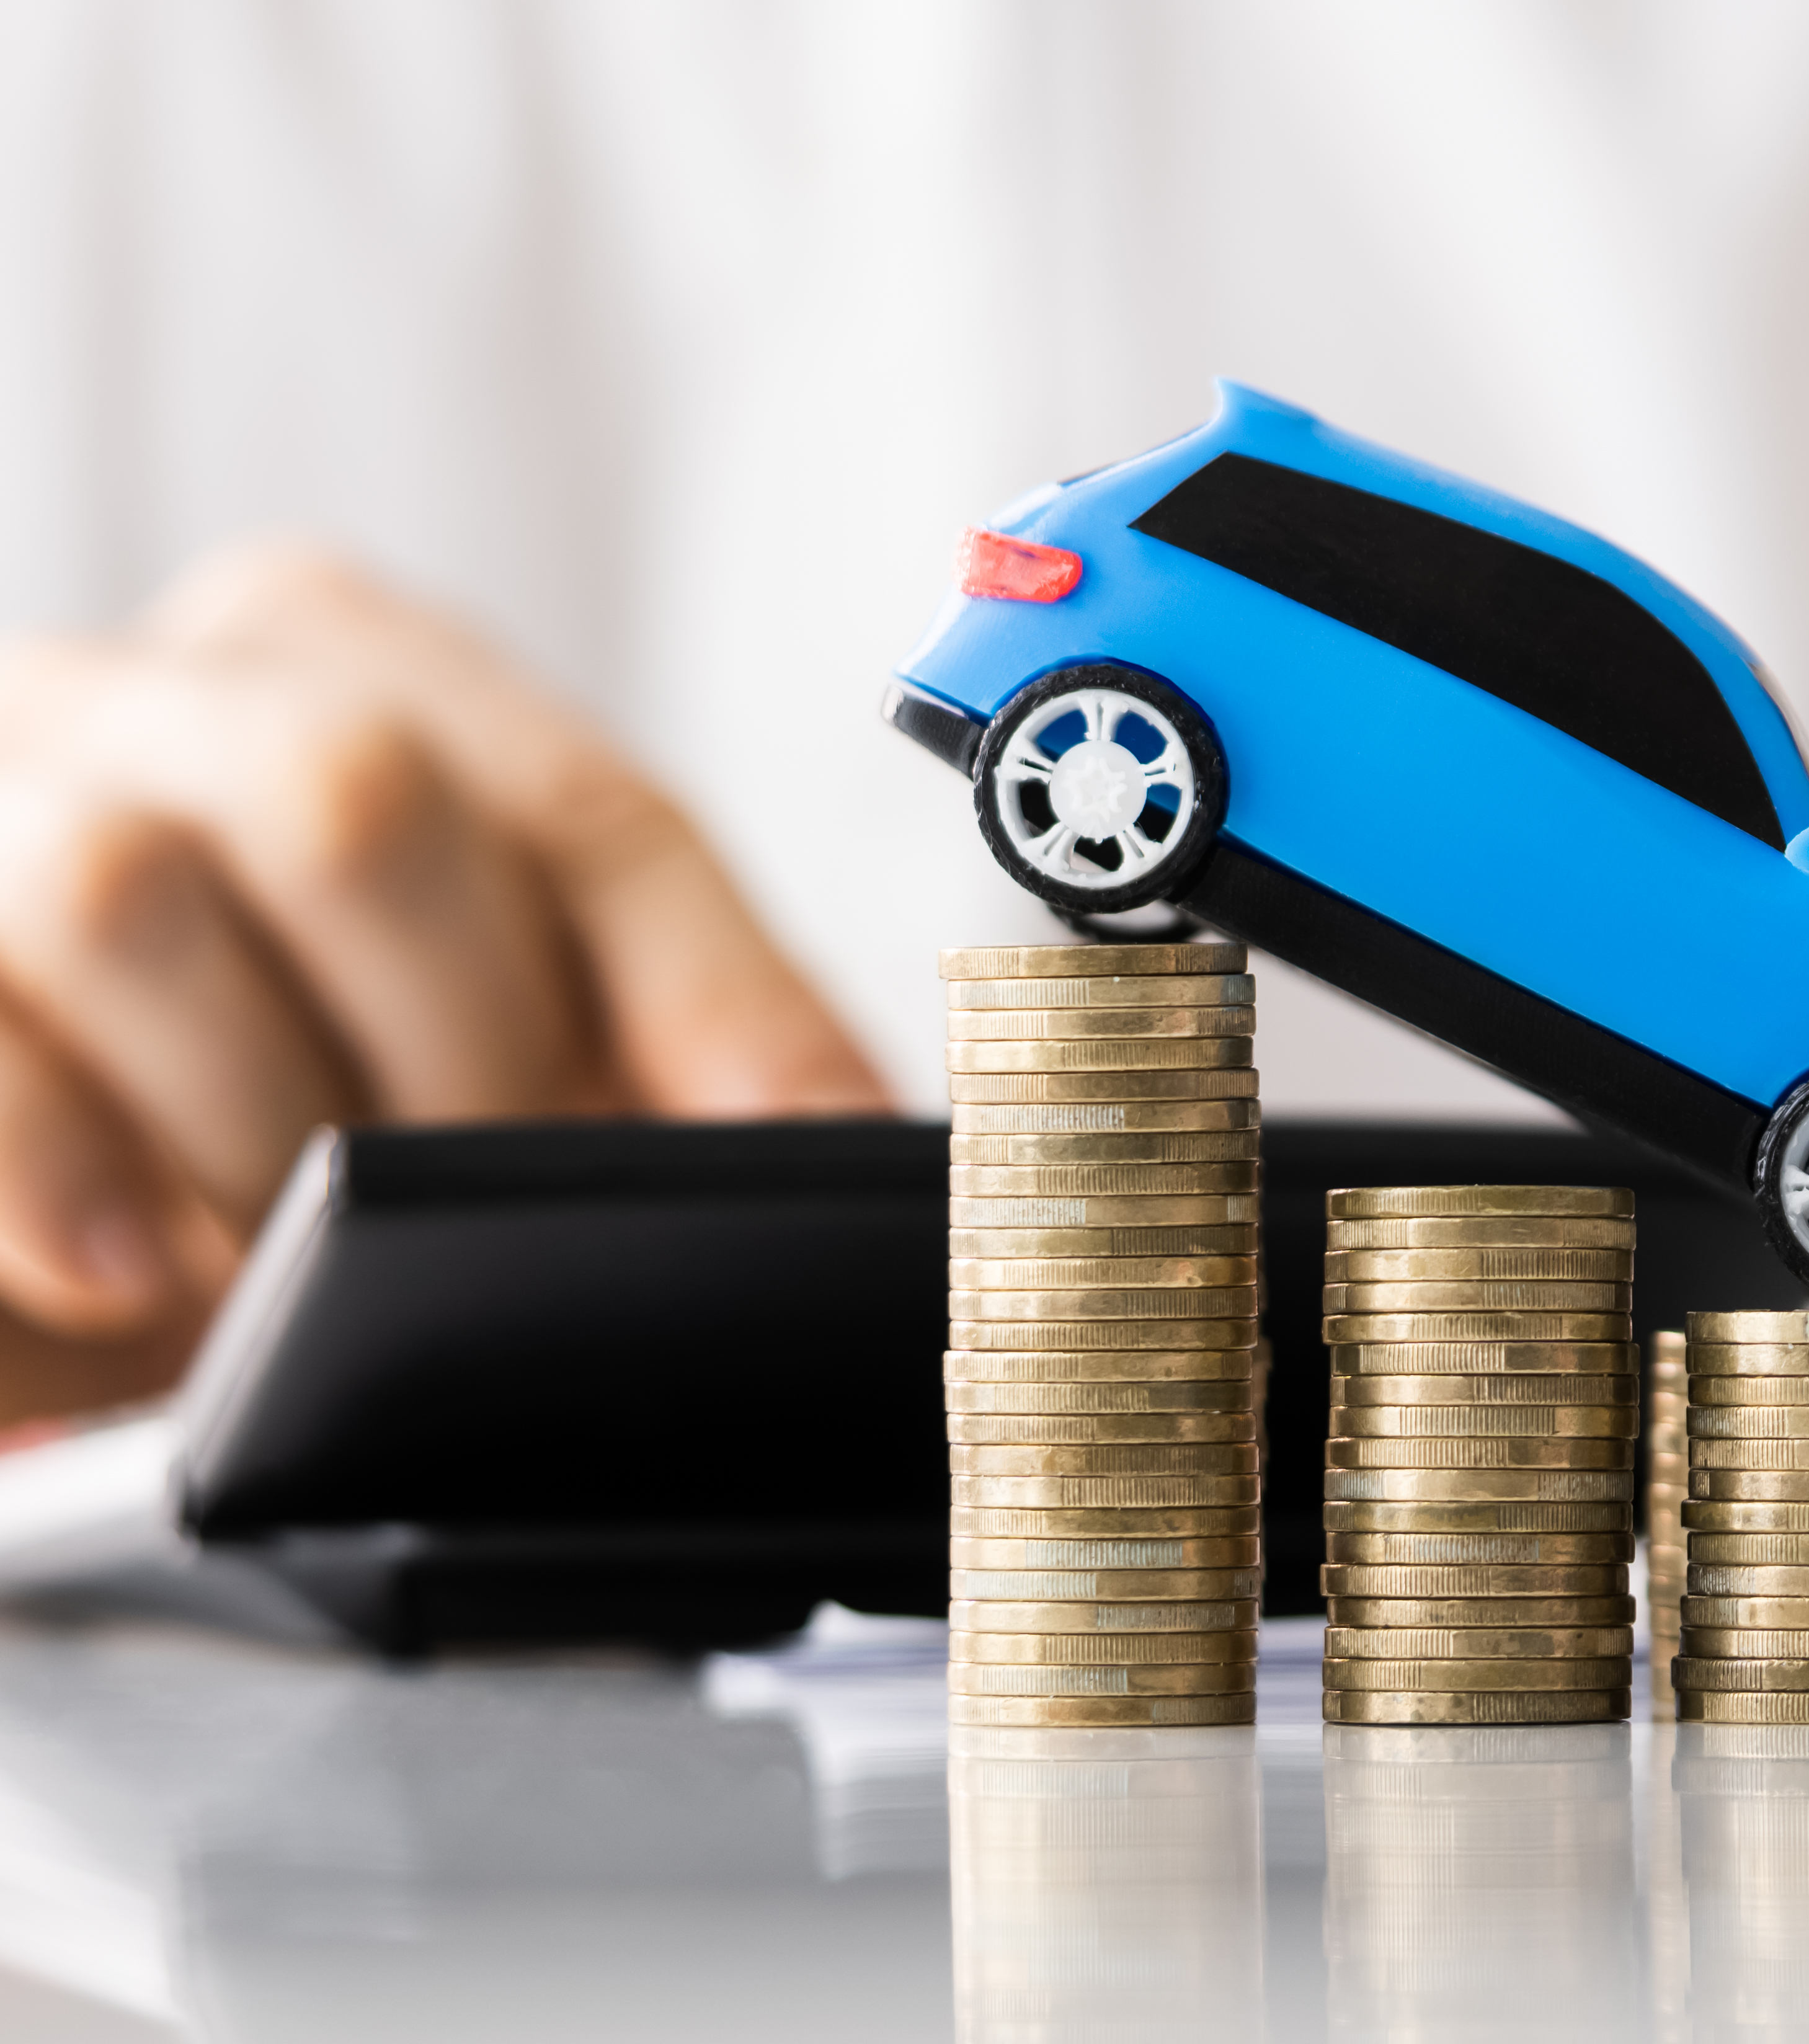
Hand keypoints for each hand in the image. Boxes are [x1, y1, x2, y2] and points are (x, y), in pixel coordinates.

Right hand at [0, 543, 883, 1424]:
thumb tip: (848, 1156)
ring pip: (121, 890)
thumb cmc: (271, 1074)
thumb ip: (652, 1049)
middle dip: (459, 1055)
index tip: (815, 1149)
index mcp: (338, 662)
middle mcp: (149, 695)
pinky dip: (54, 1177)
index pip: (590, 812)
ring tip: (282, 1257)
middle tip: (479, 1213)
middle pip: (356, 799)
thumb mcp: (468, 1034)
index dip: (721, 999)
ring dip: (247, 1119)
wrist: (40, 1150)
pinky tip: (121, 1278)